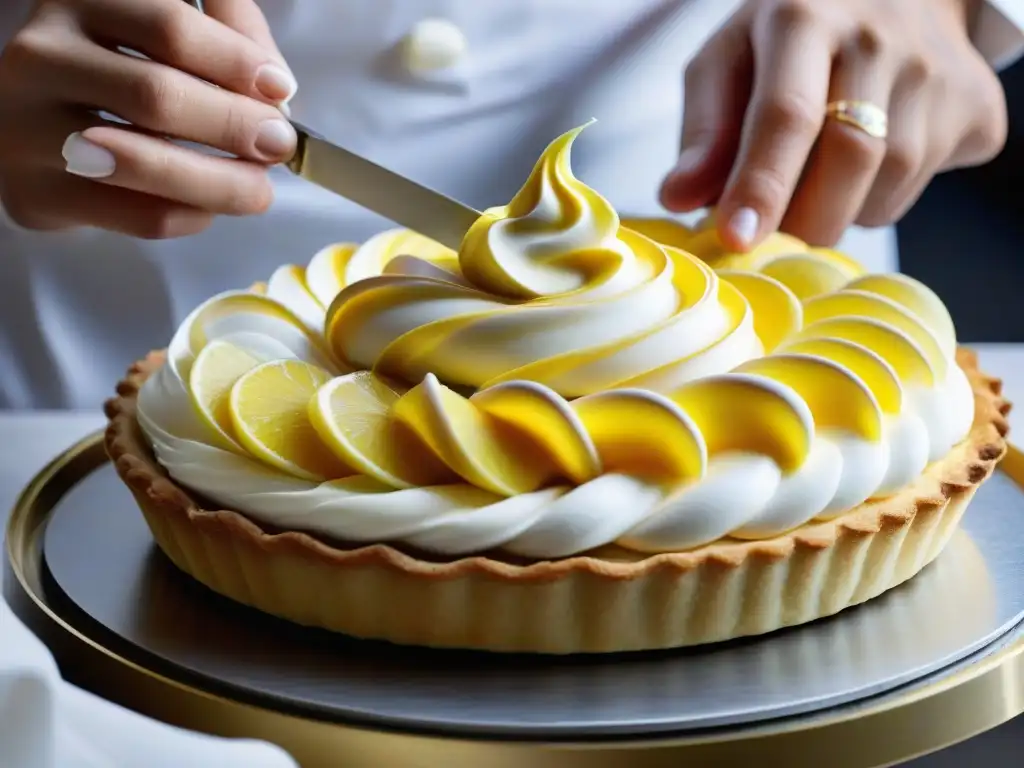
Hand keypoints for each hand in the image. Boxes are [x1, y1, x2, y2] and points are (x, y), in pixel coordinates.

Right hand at [0, 0, 296, 237]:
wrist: (35, 133)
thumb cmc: (117, 78)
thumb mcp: (162, 35)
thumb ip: (224, 34)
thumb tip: (275, 86)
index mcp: (81, 3)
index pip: (170, 28)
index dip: (237, 63)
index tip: (280, 91)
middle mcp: (44, 56)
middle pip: (157, 95)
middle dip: (234, 125)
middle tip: (278, 144)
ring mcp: (28, 127)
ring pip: (143, 160)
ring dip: (221, 181)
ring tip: (259, 188)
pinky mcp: (37, 193)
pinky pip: (136, 213)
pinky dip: (190, 215)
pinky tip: (210, 209)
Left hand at [660, 0, 1007, 249]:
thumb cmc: (788, 39)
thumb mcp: (728, 62)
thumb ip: (703, 131)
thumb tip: (678, 199)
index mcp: (804, 16)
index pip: (787, 112)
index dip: (761, 184)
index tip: (735, 237)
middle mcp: (881, 37)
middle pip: (849, 158)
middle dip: (799, 219)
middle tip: (770, 228)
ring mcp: (938, 72)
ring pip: (887, 186)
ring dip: (836, 210)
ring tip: (815, 175)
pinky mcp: (977, 107)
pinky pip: (922, 188)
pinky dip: (878, 200)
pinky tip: (865, 165)